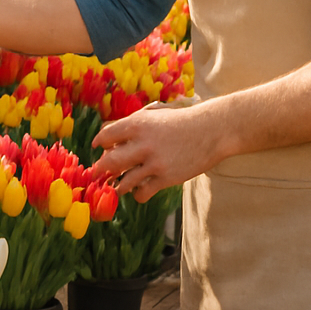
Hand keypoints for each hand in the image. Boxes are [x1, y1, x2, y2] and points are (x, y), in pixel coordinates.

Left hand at [90, 98, 226, 201]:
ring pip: (123, 182)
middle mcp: (142, 144)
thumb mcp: (152, 115)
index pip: (105, 136)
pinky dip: (137, 194)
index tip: (100, 150)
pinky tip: (140, 190)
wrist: (211, 130)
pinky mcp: (166, 178)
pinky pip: (142, 193)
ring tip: (119, 185)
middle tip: (99, 172)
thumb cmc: (180, 121)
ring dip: (118, 186)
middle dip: (101, 169)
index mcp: (136, 124)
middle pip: (108, 162)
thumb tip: (106, 137)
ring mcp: (154, 163)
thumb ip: (131, 125)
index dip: (100, 144)